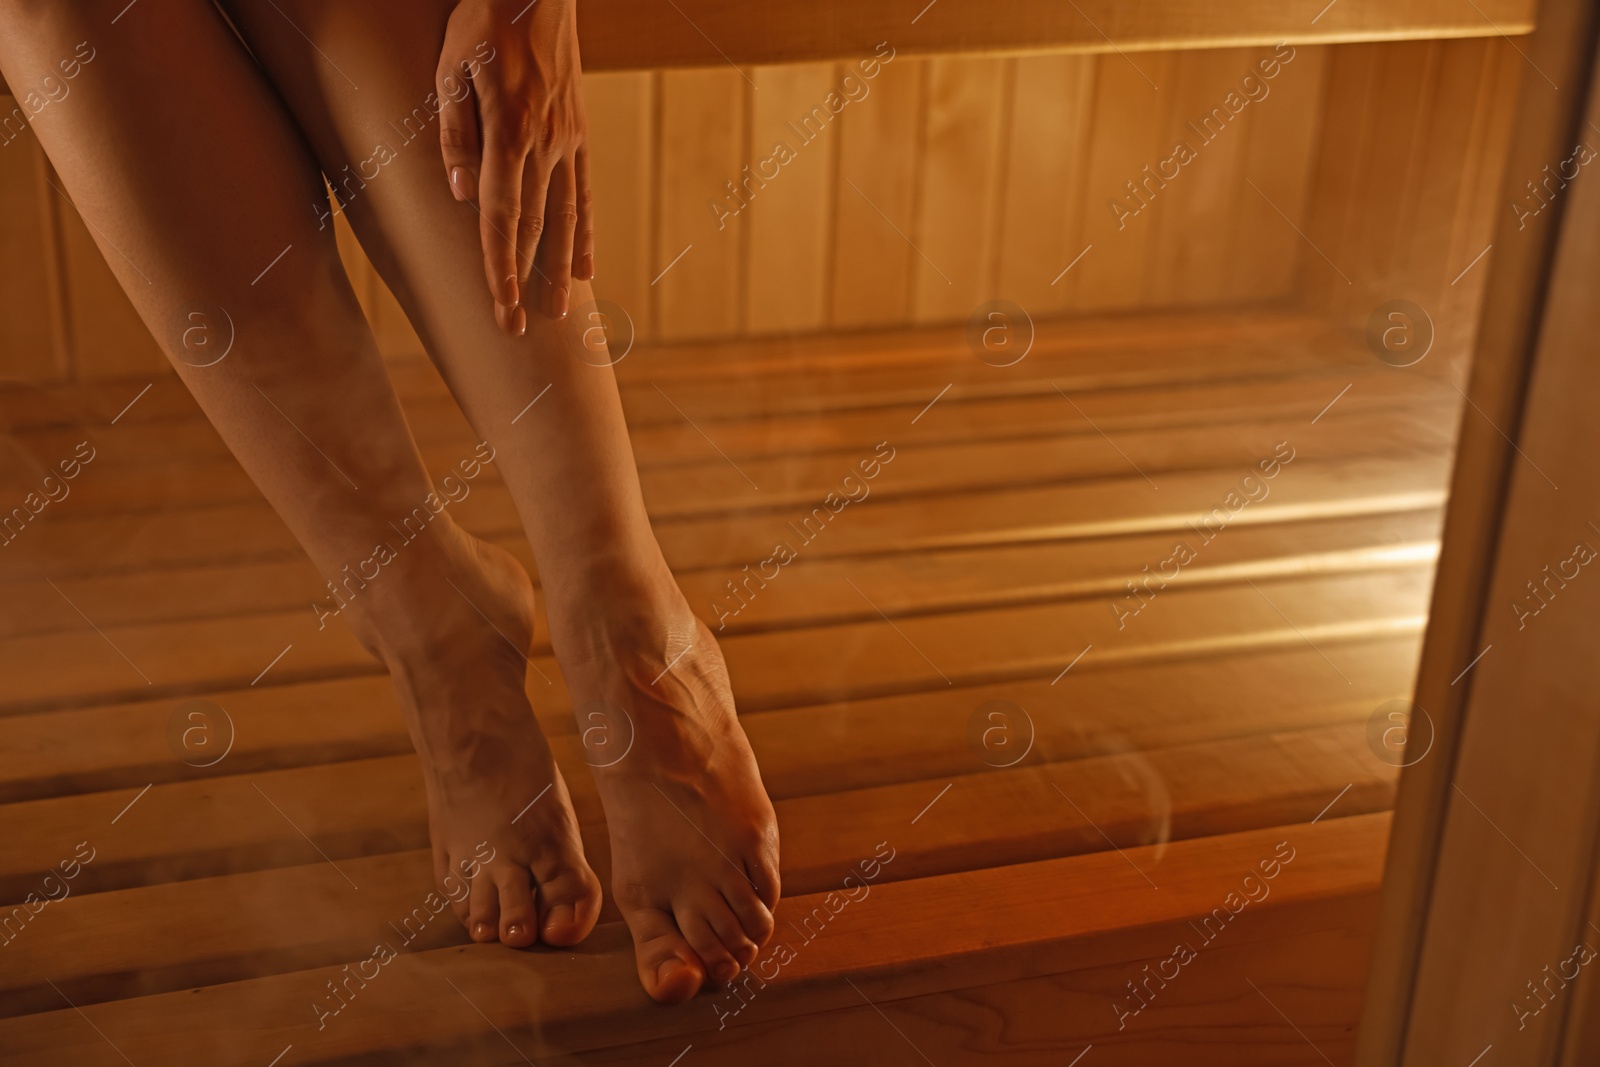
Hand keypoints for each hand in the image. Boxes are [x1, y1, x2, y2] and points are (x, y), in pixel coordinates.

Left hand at [436, 0, 592, 334]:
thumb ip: (455, 135)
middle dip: (524, 282)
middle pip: (534, 228)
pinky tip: (586, 268)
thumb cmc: (482, 24)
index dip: (500, 267)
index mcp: (508, 132)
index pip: (502, 216)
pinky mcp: (578, 134)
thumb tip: (461, 196)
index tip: (501, 309)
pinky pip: (584, 193)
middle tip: (518, 329)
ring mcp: (567, 142)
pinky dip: (585, 233)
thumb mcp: (450, 68)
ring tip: (559, 315)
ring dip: (560, 270)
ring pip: (565, 217)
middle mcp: (544, 145)